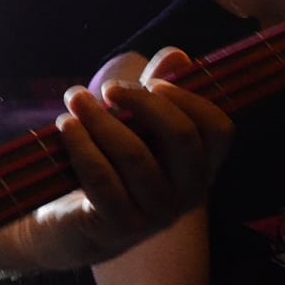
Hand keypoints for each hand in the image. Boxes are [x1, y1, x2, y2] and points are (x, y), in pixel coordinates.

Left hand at [23, 48, 229, 268]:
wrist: (69, 228)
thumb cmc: (108, 169)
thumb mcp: (134, 130)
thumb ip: (156, 94)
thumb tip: (178, 56)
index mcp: (201, 169)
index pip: (219, 129)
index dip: (188, 99)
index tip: (152, 82)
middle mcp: (188, 195)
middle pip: (181, 136)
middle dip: (142, 102)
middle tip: (107, 89)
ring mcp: (156, 215)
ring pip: (135, 155)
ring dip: (100, 119)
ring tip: (75, 99)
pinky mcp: (119, 226)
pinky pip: (101, 177)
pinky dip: (81, 144)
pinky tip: (65, 126)